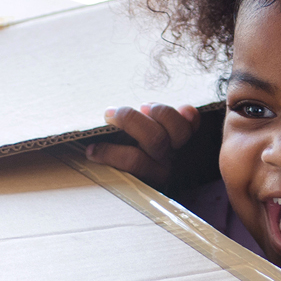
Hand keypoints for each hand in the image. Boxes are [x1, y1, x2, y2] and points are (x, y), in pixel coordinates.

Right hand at [85, 103, 202, 184]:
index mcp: (149, 173)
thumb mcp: (123, 164)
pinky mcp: (194, 134)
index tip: (91, 149)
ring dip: (158, 112)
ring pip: (176, 129)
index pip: (133, 162)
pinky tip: (179, 109)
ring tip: (143, 107)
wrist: (174, 167)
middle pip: (155, 139)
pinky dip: (187, 113)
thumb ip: (112, 158)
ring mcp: (182, 148)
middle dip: (130, 120)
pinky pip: (194, 122)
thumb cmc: (132, 158)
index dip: (110, 154)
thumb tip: (86, 148)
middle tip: (110, 113)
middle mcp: (167, 161)